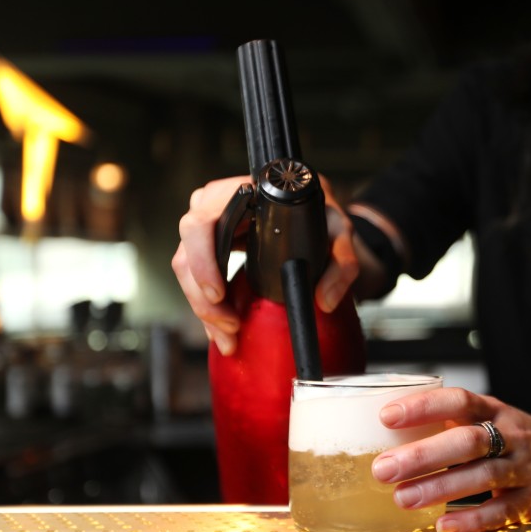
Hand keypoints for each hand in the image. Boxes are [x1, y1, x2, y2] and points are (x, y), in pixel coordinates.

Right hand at [171, 173, 360, 355]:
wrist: (312, 212)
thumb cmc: (319, 213)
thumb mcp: (338, 229)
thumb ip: (343, 261)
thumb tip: (324, 300)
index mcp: (239, 195)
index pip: (201, 224)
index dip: (202, 260)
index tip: (219, 293)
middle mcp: (214, 207)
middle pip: (188, 253)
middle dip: (203, 298)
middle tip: (231, 326)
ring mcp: (207, 228)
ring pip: (187, 271)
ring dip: (204, 309)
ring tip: (229, 336)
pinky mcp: (208, 249)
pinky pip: (196, 279)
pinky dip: (207, 308)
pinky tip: (222, 330)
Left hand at [370, 388, 530, 531]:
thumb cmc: (512, 435)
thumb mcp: (488, 417)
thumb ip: (449, 421)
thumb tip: (386, 426)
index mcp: (496, 410)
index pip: (460, 401)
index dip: (425, 407)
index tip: (387, 415)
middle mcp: (512, 435)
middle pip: (469, 441)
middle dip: (424, 455)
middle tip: (383, 468)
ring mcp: (525, 468)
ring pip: (483, 476)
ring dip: (440, 488)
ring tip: (402, 498)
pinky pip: (501, 511)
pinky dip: (472, 520)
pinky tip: (443, 526)